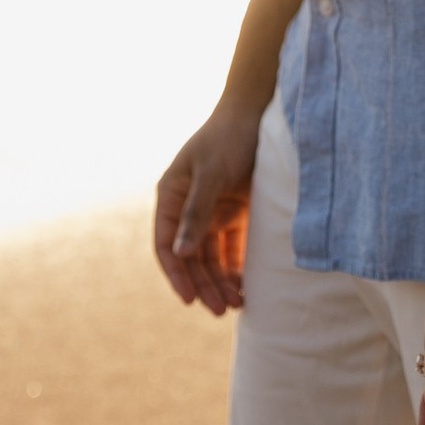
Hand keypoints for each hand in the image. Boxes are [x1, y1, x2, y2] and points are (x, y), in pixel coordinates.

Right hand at [153, 100, 263, 312]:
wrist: (259, 113)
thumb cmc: (229, 137)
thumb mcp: (211, 173)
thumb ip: (196, 212)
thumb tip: (179, 254)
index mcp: (171, 196)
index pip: (166, 244)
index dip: (175, 274)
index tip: (189, 298)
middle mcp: (187, 208)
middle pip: (190, 257)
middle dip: (203, 284)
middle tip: (219, 311)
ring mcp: (211, 212)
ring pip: (211, 257)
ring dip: (220, 281)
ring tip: (235, 304)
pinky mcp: (235, 214)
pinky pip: (232, 249)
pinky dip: (236, 269)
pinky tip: (244, 288)